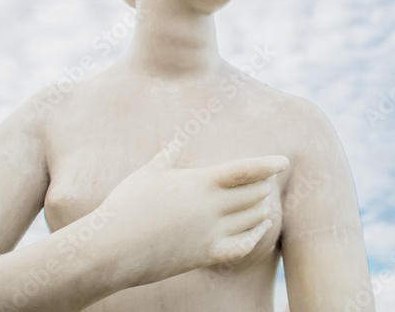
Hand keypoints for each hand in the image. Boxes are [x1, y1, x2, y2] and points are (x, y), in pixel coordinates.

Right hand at [97, 146, 289, 287]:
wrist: (111, 249)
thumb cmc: (126, 206)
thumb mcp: (146, 174)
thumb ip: (166, 156)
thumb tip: (175, 140)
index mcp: (199, 183)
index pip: (244, 170)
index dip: (267, 165)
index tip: (283, 162)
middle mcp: (211, 208)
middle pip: (254, 195)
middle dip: (264, 187)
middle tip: (267, 182)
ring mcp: (211, 233)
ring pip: (252, 220)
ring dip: (262, 209)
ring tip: (265, 203)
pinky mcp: (206, 255)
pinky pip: (242, 248)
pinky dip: (255, 238)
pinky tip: (260, 230)